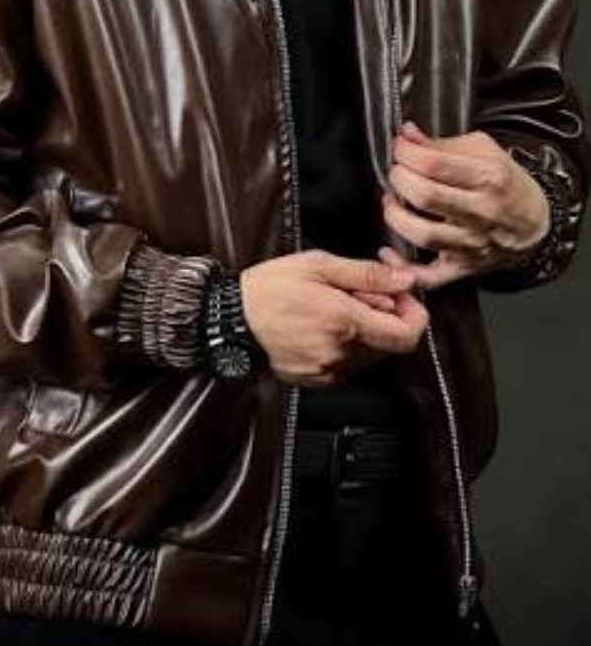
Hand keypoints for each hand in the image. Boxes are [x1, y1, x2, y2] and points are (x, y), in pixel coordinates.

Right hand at [240, 249, 427, 386]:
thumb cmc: (269, 288)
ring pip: (372, 354)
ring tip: (339, 305)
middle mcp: (340, 353)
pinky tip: (326, 324)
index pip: (407, 335)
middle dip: (388, 316)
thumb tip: (405, 280)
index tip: (401, 295)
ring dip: (368, 330)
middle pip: (391, 344)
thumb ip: (367, 274)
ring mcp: (329, 370)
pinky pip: (349, 364)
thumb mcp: (319, 265)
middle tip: (364, 291)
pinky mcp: (317, 380)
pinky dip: (349, 344)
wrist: (232, 320)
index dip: (414, 314)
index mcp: (344, 322)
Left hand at [381, 121, 549, 288]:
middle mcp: (481, 213)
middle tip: (397, 172)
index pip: (435, 164)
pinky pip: (430, 277)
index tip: (400, 148)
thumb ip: (442, 143)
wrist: (533, 222)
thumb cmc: (506, 184)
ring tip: (393, 202)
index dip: (407, 153)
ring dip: (396, 216)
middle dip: (399, 179)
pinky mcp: (463, 267)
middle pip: (426, 197)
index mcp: (488, 178)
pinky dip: (404, 268)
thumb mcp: (484, 151)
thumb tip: (408, 134)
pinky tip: (390, 252)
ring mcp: (472, 244)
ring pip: (423, 235)